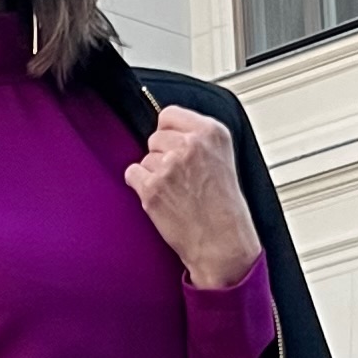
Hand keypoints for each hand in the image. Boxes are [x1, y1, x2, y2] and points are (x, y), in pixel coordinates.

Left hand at [127, 107, 261, 290]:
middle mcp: (191, 145)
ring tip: (178, 192)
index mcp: (212, 132)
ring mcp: (170, 166)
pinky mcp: (152, 187)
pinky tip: (163, 198)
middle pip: (154, 137)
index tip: (174, 146)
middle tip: (182, 178)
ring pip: (145, 158)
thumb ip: (197, 139)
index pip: (169, 114)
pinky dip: (141, 187)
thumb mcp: (222, 159)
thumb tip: (168, 129)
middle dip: (162, 155)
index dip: (168, 132)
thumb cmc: (225, 208)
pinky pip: (132, 174)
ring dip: (154, 174)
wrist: (223, 244)